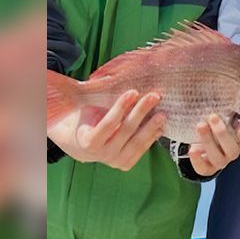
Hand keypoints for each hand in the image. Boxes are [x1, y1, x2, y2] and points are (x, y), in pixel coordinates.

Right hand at [47, 89, 165, 170]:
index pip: (107, 124)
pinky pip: (141, 151)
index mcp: (87, 141)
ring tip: (162, 112)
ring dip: (151, 127)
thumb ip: (84, 95)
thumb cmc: (83, 119)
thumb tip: (76, 74)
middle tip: (154, 96)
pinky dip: (152, 138)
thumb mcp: (82, 107)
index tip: (132, 92)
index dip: (120, 108)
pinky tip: (161, 126)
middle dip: (141, 112)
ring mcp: (114, 161)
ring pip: (136, 144)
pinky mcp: (125, 164)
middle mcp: (101, 155)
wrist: (80, 144)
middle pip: (125, 132)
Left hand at [187, 114, 239, 176]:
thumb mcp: (222, 114)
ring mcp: (220, 161)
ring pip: (218, 157)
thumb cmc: (213, 122)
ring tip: (200, 126)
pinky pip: (204, 169)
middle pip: (232, 148)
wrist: (199, 138)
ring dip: (208, 141)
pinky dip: (197, 160)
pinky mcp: (207, 168)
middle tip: (212, 117)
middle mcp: (233, 151)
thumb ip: (229, 107)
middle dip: (222, 133)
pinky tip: (193, 149)